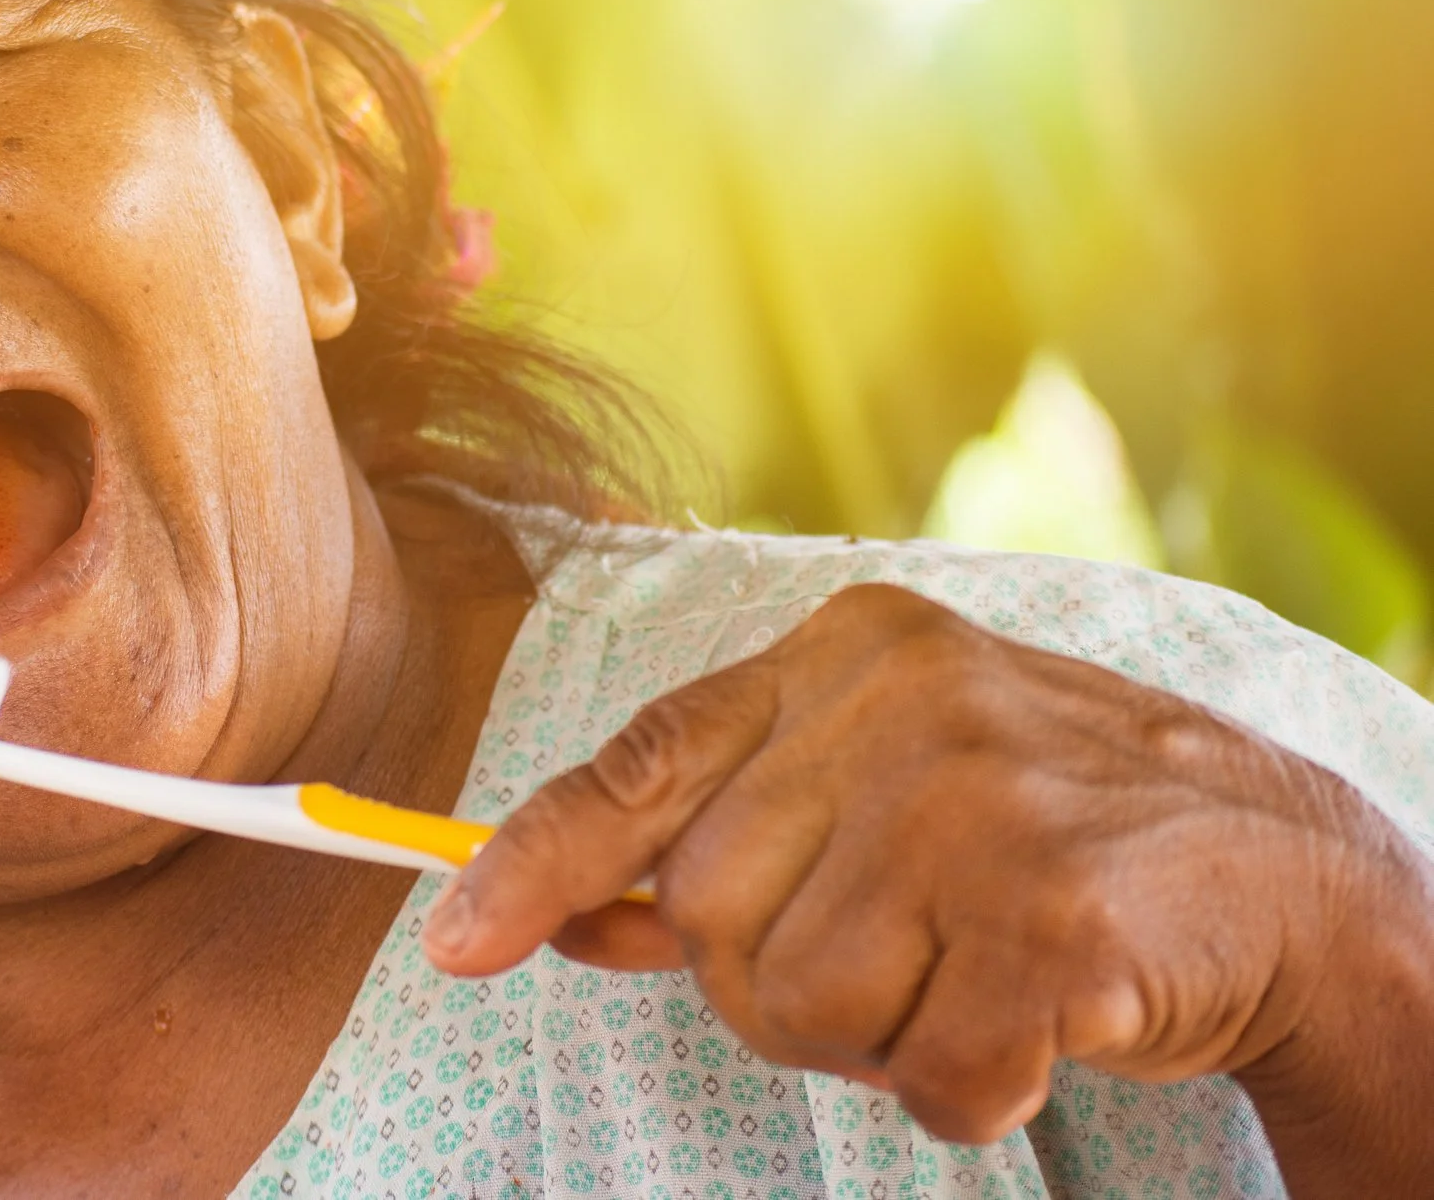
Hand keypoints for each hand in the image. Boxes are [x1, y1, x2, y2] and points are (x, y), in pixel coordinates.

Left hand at [420, 582, 1433, 1172]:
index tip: (455, 942)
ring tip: (974, 976)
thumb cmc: (1044, 828)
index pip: (643, 761)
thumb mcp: (882, 782)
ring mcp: (979, 800)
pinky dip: (972, 1087)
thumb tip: (564, 913)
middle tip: (900, 955)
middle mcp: (901, 702)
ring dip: (880, 1038)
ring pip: (801, 1006)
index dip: (537, 860)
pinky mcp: (1054, 912)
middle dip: (779, 981)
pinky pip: (927, 1075)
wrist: (1283, 868)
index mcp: (843, 652)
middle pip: (713, 916)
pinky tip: (1040, 1020)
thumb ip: (729, 835)